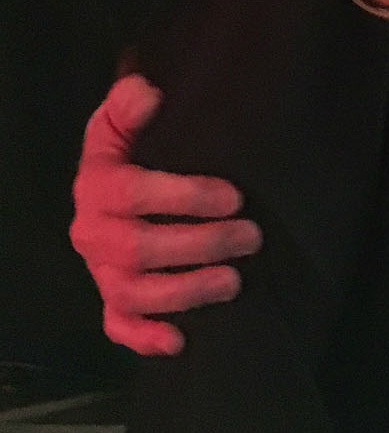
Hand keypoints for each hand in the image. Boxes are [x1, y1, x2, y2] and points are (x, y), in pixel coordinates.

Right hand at [68, 74, 262, 354]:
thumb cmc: (135, 151)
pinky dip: (145, 338)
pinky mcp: (110, 300)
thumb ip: (129, 104)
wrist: (113, 188)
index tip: (233, 195)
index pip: (132, 192)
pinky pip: (118, 326)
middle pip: (140, 249)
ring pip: (133, 293)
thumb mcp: (125, 121)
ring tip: (234, 281)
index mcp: (97, 185)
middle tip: (252, 236)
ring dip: (185, 292)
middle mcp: (93, 232)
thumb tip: (146, 92)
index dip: (183, 195)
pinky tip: (180, 341)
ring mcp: (101, 271)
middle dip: (201, 245)